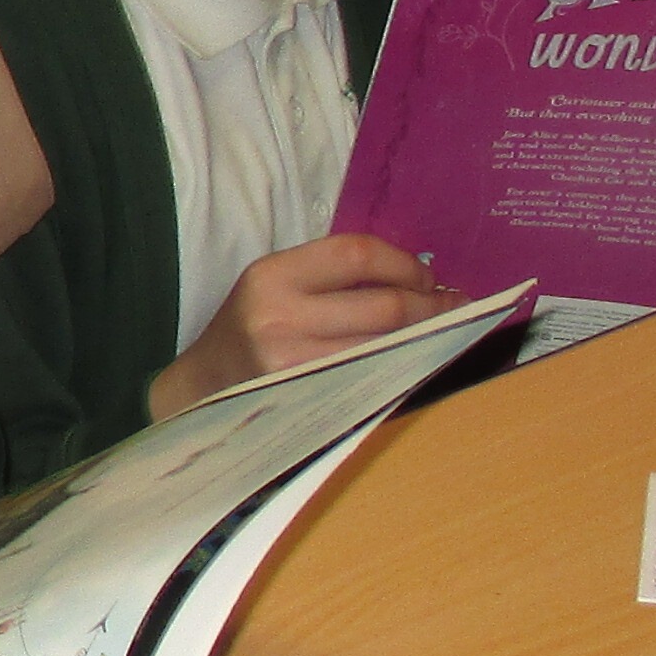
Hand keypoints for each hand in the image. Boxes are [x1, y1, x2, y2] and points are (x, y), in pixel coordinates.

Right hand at [143, 233, 455, 420]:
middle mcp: (278, 318)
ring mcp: (293, 366)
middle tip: (453, 305)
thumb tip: (417, 277)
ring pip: (387, 348)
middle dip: (430, 305)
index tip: (429, 275)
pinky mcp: (307, 401)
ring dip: (426, 340)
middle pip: (383, 306)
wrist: (202, 389)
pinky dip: (404, 368)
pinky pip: (373, 380)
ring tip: (442, 333)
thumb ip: (330, 276)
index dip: (405, 264)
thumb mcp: (273, 287)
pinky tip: (416, 361)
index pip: (356, 254)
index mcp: (271, 276)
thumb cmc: (248, 330)